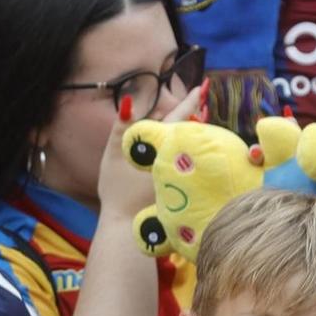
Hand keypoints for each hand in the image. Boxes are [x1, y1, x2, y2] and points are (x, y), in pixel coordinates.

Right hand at [96, 79, 206, 219]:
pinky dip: (192, 159)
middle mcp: (177, 160)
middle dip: (196, 118)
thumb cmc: (116, 191)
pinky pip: (191, 169)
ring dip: (195, 137)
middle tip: (203, 101)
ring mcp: (182, 178)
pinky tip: (191, 157)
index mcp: (161, 147)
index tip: (201, 88)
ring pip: (192, 151)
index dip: (190, 101)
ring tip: (199, 123)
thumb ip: (121, 126)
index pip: (178, 117)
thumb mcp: (112, 154)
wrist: (125, 227)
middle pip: (191, 133)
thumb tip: (128, 99)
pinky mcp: (183, 192)